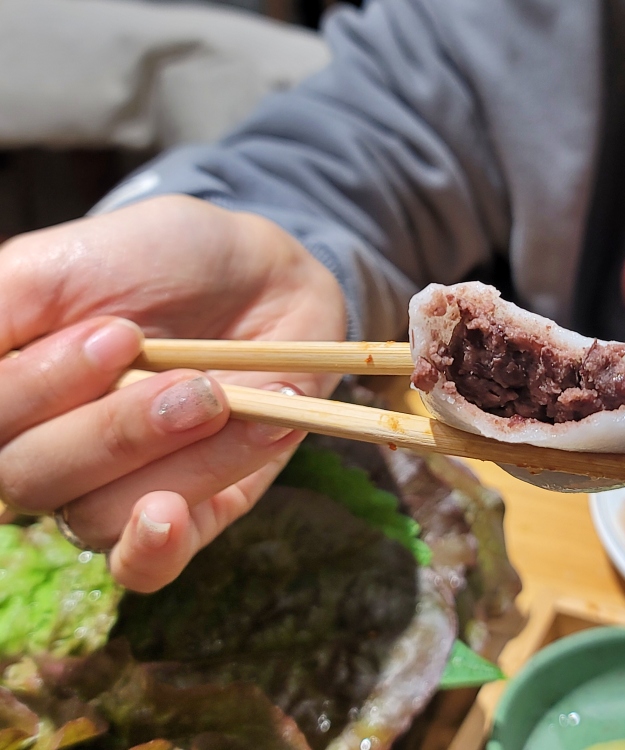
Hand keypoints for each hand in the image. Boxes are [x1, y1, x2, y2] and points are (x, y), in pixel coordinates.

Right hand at [0, 195, 347, 590]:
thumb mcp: (63, 263)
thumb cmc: (162, 256)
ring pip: (93, 515)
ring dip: (167, 458)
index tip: (120, 334)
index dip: (38, 390)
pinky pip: (147, 567)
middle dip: (112, 426)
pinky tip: (166, 515)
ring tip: (222, 398)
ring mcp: (118, 484)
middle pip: (28, 480)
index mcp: (7, 390)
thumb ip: (0, 311)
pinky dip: (154, 546)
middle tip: (188, 373)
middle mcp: (48, 446)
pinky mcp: (191, 511)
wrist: (265, 272)